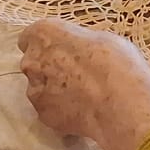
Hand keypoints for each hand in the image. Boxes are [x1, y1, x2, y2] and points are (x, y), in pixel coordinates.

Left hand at [19, 19, 149, 149]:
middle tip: (77, 75)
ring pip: (40, 89)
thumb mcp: (98, 38)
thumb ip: (77, 44)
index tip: (61, 51)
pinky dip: (62, 111)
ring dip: (55, 92)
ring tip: (83, 98)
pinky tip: (83, 112)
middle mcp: (32, 61)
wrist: (119, 103)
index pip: (30, 37)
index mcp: (43, 34)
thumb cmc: (114, 61)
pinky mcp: (43, 116)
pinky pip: (50, 111)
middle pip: (35, 64)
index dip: (47, 45)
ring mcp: (35, 91)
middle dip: (50, 69)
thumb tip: (79, 52)